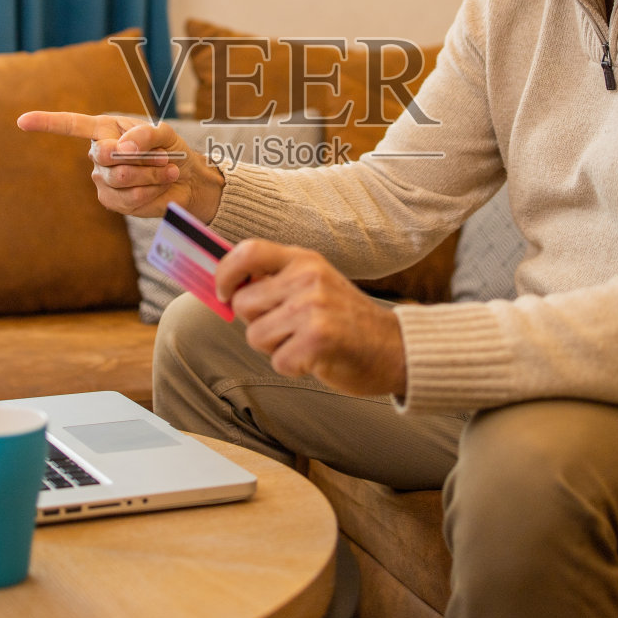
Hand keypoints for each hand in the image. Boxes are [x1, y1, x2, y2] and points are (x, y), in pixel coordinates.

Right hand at [15, 111, 224, 220]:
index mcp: (106, 130)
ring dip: (150, 175)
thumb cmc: (172, 151)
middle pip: (105, 155)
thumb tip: (120, 148)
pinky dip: (150, 191)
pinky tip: (159, 187)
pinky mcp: (112, 201)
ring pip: (120, 177)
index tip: (22, 121)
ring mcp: (103, 179)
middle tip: (163, 157)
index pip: (71, 125)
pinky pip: (129, 197)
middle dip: (139, 157)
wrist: (186, 181)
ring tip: (166, 171)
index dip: (47, 123)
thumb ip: (144, 135)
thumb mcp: (164, 135)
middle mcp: (99, 153)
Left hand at [217, 239, 407, 397]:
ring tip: (305, 341)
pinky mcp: (317, 340)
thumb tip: (226, 287)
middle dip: (256, 322)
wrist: (394, 348)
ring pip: (255, 335)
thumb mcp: (315, 283)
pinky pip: (277, 361)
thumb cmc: (346, 320)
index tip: (223, 293)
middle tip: (288, 327)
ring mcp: (313, 308)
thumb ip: (276, 280)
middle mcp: (307, 278)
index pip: (247, 252)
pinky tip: (316, 357)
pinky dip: (292, 366)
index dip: (225, 273)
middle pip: (243, 303)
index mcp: (304, 260)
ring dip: (274, 347)